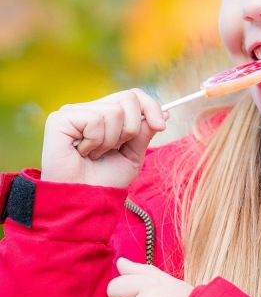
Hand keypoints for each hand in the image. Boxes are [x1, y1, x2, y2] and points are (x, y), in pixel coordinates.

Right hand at [41, 88, 167, 186]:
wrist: (84, 201)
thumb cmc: (106, 181)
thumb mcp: (133, 155)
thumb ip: (145, 132)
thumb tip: (164, 113)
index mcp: (105, 115)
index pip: (133, 95)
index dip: (151, 107)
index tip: (161, 126)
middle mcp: (89, 109)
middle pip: (128, 98)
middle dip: (132, 128)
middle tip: (116, 148)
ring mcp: (73, 112)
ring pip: (114, 111)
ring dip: (111, 140)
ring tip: (95, 154)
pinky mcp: (60, 119)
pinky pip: (95, 120)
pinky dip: (96, 141)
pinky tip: (83, 152)